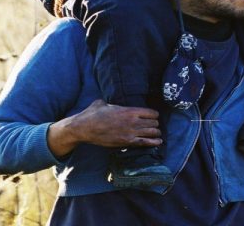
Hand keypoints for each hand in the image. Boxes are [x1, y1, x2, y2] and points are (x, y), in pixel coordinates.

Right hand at [46, 99, 161, 156]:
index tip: (153, 115)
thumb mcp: (102, 102)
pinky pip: (145, 143)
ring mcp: (130, 132)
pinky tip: (158, 142)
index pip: (151, 112)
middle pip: (153, 123)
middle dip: (155, 123)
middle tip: (154, 125)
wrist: (85, 128)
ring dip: (155, 133)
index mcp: (128, 110)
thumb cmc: (92, 114)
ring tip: (157, 133)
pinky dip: (153, 142)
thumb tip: (107, 100)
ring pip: (152, 133)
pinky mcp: (127, 142)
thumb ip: (110, 101)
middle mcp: (132, 121)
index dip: (153, 114)